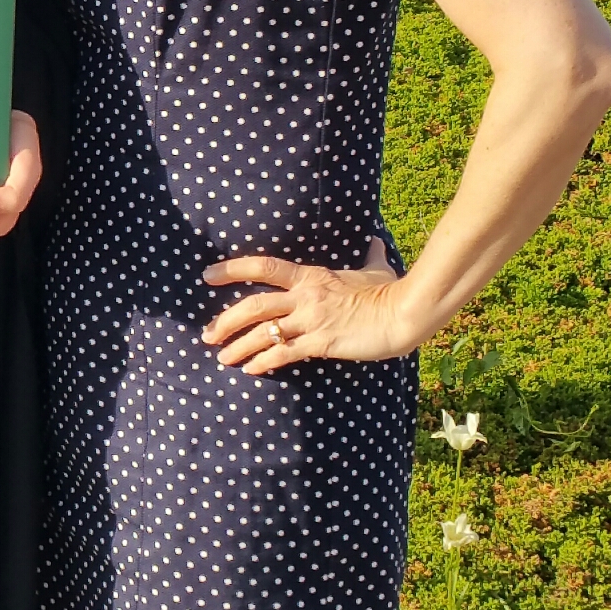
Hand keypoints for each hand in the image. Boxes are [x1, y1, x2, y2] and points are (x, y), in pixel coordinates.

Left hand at [201, 238, 413, 373]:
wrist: (403, 314)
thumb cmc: (389, 292)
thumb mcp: (375, 269)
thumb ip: (369, 256)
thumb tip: (374, 239)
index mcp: (310, 275)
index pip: (262, 266)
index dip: (231, 270)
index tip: (207, 276)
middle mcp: (305, 296)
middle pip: (254, 305)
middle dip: (226, 321)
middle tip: (207, 334)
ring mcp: (312, 320)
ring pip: (264, 333)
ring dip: (239, 347)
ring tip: (222, 358)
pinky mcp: (322, 342)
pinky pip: (285, 353)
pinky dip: (264, 361)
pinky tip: (251, 370)